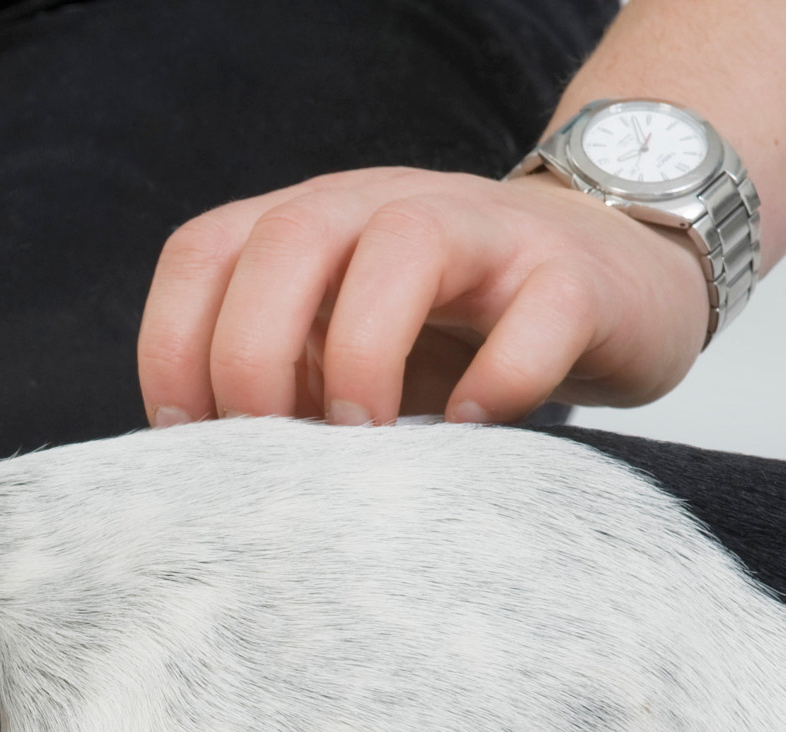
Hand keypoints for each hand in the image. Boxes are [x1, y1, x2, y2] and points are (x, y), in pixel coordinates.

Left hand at [137, 167, 710, 427]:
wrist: (612, 275)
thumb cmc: (452, 332)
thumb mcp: (340, 345)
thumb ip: (276, 380)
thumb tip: (205, 470)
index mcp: (310, 224)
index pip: (204, 252)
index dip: (174, 345)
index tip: (192, 436)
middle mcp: (385, 207)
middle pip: (290, 237)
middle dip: (254, 350)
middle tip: (270, 448)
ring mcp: (486, 233)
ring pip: (406, 243)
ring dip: (364, 350)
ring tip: (364, 436)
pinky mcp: (575, 277)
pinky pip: (537, 311)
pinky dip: (498, 379)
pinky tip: (471, 430)